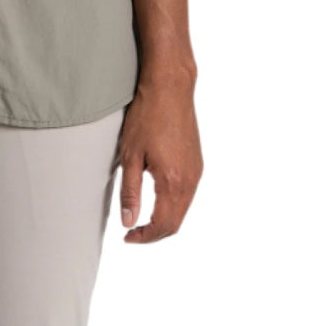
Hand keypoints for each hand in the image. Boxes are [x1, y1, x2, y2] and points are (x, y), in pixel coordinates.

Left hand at [118, 69, 202, 242]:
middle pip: (176, 222)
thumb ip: (130, 191)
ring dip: (165, 219)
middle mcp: (191, 180)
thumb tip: (129, 222)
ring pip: (183, 208)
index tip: (128, 238)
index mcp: (174, 182)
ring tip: (142, 217)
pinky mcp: (197, 161)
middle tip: (133, 232)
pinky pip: (188, 193)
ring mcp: (197, 170)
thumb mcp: (131, 154)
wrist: (170, 87)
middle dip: (155, 232)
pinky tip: (156, 196)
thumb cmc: (147, 115)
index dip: (145, 237)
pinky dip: (173, 203)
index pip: (163, 225)